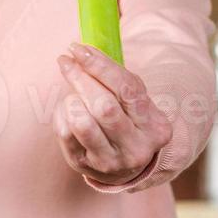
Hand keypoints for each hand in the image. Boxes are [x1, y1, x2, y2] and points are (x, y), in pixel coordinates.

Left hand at [53, 42, 172, 185]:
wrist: (127, 165)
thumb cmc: (128, 119)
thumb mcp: (134, 99)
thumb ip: (116, 75)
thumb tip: (83, 49)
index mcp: (155, 126)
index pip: (127, 89)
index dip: (99, 65)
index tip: (78, 48)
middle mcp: (138, 148)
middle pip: (103, 105)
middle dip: (80, 78)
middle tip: (66, 62)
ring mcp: (113, 162)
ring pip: (82, 122)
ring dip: (71, 99)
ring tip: (72, 94)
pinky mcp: (87, 168)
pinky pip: (65, 134)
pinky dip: (61, 114)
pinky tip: (67, 110)